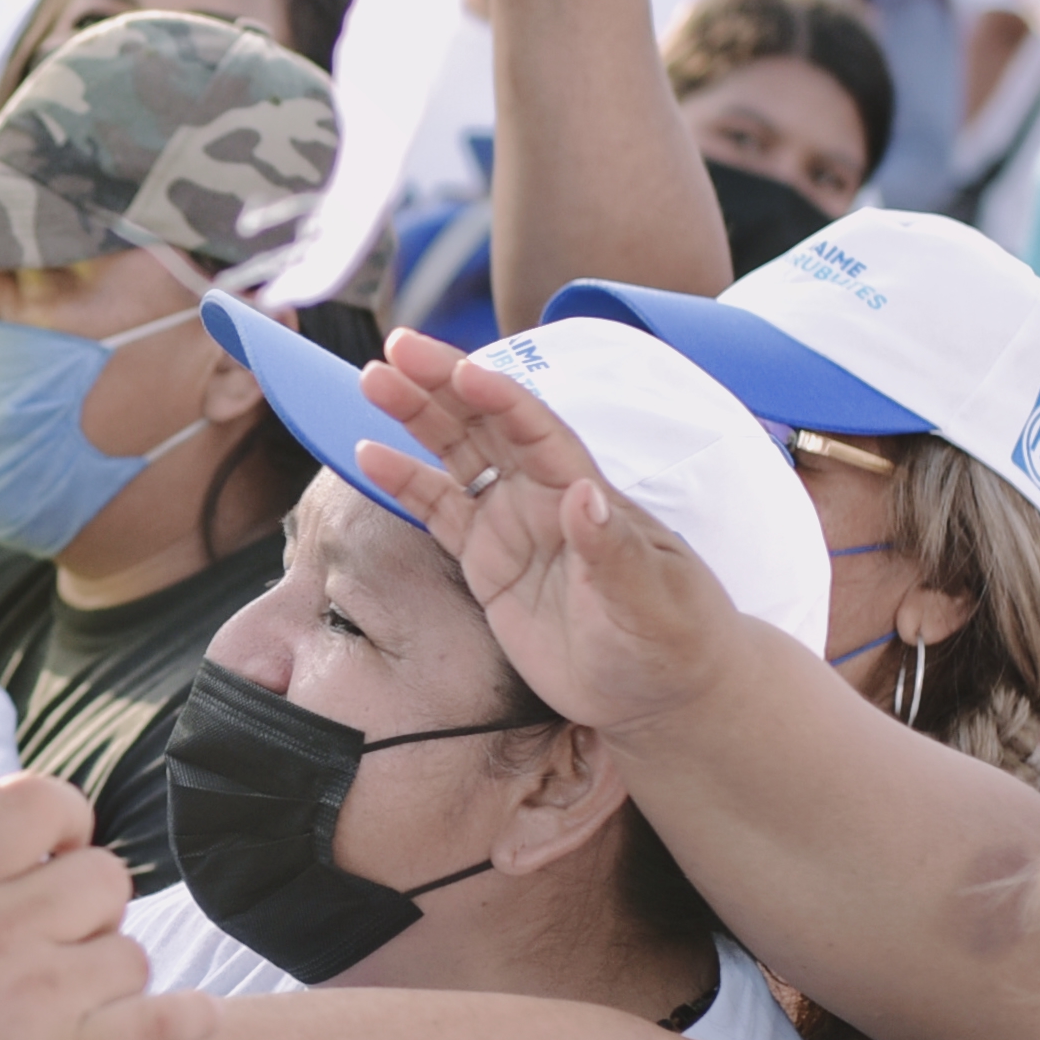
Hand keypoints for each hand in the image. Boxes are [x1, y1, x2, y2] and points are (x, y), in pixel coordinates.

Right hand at [0, 760, 214, 1039]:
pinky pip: (166, 1022)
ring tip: (85, 1016)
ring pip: (130, 955)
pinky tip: (191, 1022)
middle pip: (103, 878)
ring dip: (114, 984)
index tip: (53, 860)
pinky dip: (187, 1021)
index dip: (60, 825)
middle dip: (91, 914)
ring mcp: (38, 996)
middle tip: (67, 950)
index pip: (36, 803)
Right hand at [344, 338, 762, 747]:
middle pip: (487, 423)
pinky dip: (405, 483)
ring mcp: (513, 526)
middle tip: (394, 348)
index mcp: (584, 492)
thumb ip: (612, 550)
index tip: (460, 371)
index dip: (498, 398)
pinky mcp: (488, 563)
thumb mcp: (650, 599)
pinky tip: (367, 454)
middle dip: (442, 384)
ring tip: (373, 382)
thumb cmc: (671, 640)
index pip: (535, 429)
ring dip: (417, 417)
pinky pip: (439, 512)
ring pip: (458, 455)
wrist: (658, 691)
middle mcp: (543, 496)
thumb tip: (585, 496)